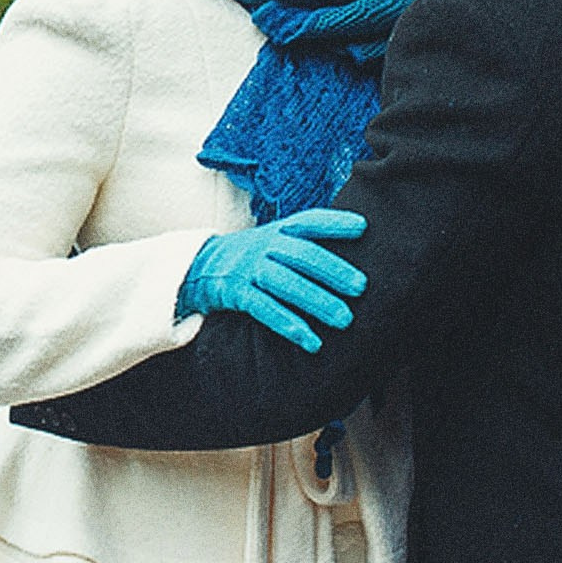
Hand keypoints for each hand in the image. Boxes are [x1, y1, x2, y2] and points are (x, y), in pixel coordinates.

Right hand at [174, 209, 368, 352]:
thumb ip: (305, 241)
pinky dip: (289, 325)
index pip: (308, 221)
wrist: (199, 266)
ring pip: (285, 283)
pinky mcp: (236, 293)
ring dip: (317, 301)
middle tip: (361, 287)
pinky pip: (265, 309)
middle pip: (302, 254)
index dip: (334, 223)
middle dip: (333, 270)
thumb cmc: (251, 256)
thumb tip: (357, 240)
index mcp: (278, 231)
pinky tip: (311, 341)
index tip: (362, 227)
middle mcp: (264, 246)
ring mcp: (249, 269)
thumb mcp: (273, 239)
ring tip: (344, 319)